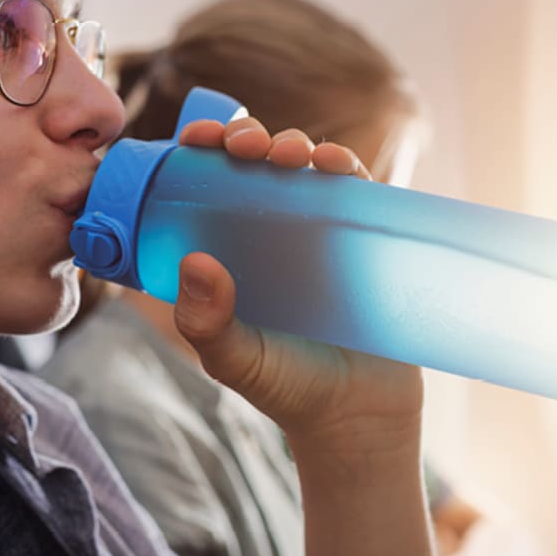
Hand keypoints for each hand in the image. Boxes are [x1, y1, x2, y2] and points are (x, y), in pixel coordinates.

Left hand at [171, 116, 423, 458]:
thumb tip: (194, 261)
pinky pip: (355, 188)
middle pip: (255, 162)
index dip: (200, 151)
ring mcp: (320, 231)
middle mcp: (272, 230)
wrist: (357, 417)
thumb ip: (206, 321)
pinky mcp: (364, 238)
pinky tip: (333, 162)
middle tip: (239, 146)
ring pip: (303, 165)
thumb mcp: (235, 358)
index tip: (192, 140)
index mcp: (230, 248)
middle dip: (245, 138)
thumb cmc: (286, 387)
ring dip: (291, 144)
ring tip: (284, 154)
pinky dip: (343, 165)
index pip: (208, 184)